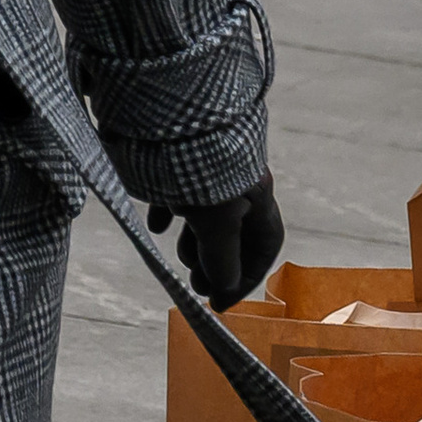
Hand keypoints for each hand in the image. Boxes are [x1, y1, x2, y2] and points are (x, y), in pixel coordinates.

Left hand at [149, 172, 284, 308]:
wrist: (164, 119)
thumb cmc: (201, 169)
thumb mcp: (218, 221)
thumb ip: (223, 258)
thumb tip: (225, 288)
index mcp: (255, 195)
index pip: (265, 244)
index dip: (248, 278)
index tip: (222, 302)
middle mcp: (235, 184)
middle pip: (234, 235)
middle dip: (216, 265)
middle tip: (197, 287)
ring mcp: (204, 174)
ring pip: (204, 219)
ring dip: (193, 245)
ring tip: (181, 258)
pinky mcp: (172, 165)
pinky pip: (173, 196)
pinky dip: (167, 216)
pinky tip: (156, 226)